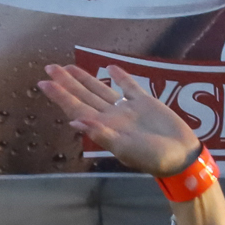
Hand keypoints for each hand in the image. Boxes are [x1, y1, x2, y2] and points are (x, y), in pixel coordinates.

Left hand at [37, 63, 200, 177]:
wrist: (181, 156)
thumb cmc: (153, 157)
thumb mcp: (125, 149)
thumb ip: (101, 135)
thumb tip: (74, 122)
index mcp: (104, 128)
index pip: (76, 109)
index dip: (60, 96)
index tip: (43, 83)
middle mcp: (111, 117)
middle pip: (83, 97)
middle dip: (66, 83)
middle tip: (49, 67)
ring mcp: (127, 110)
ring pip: (101, 90)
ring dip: (85, 79)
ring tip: (69, 67)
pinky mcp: (145, 103)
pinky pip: (129, 87)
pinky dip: (120, 77)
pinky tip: (109, 67)